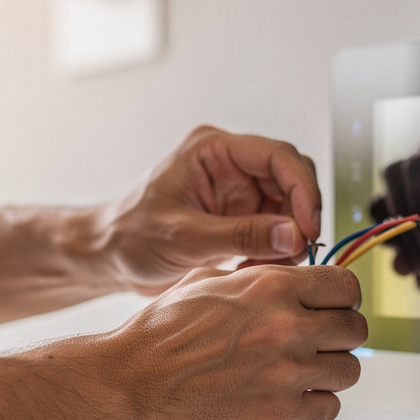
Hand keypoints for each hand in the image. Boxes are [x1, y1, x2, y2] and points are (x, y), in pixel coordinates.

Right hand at [98, 264, 365, 419]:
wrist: (129, 386)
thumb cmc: (159, 335)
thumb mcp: (207, 282)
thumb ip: (258, 279)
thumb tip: (290, 280)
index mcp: (272, 287)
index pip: (345, 286)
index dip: (340, 298)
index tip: (329, 308)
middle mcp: (288, 327)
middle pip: (355, 329)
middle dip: (338, 334)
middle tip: (317, 343)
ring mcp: (288, 374)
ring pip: (349, 370)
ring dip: (330, 371)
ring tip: (301, 373)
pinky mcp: (281, 416)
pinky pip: (330, 408)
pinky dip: (316, 405)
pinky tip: (290, 398)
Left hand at [102, 126, 321, 295]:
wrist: (110, 257)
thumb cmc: (130, 236)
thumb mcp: (184, 237)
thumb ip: (240, 235)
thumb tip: (292, 235)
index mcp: (213, 150)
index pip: (278, 156)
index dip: (303, 189)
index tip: (309, 227)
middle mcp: (231, 165)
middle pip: (291, 178)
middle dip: (300, 215)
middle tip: (299, 251)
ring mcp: (238, 192)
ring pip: (289, 207)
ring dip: (288, 238)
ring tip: (270, 266)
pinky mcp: (240, 218)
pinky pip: (276, 230)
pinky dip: (275, 252)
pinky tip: (256, 269)